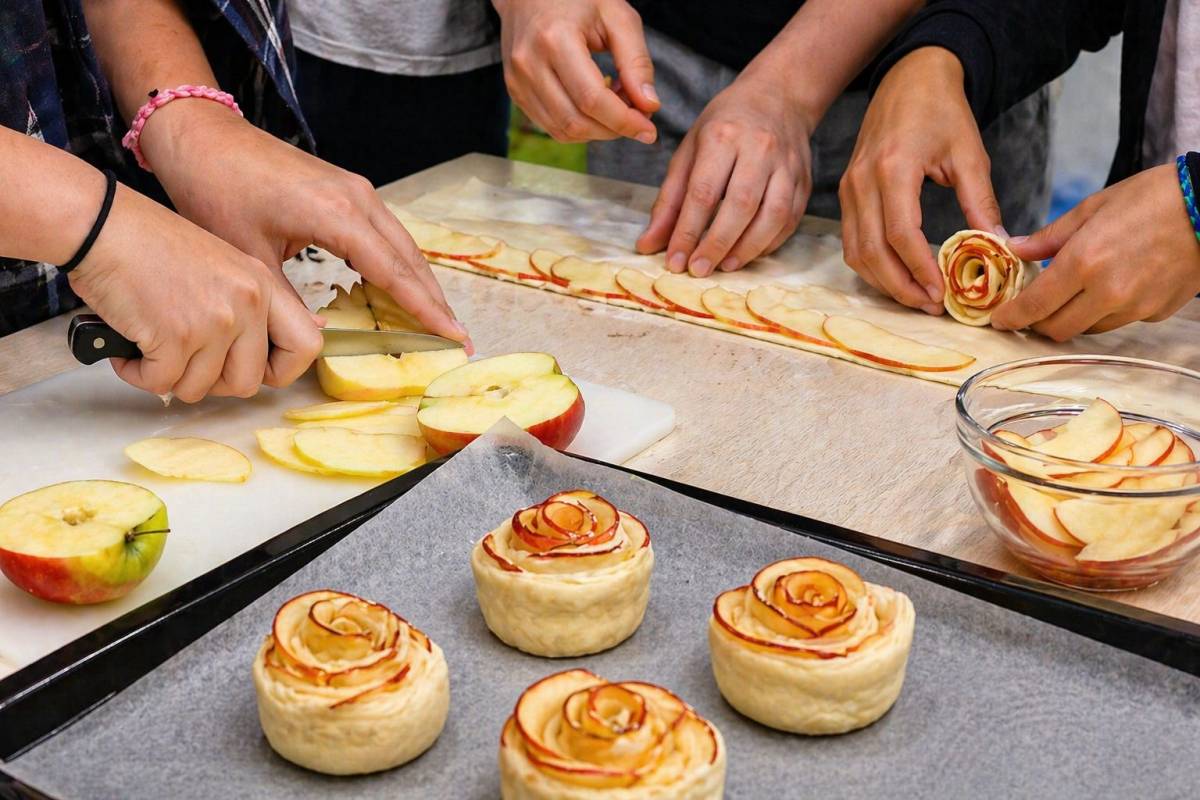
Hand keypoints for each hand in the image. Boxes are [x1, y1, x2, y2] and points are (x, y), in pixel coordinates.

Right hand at [68, 183, 321, 400]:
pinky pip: (162, 383)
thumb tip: (310, 330)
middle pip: (249, 382)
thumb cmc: (151, 244)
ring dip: (171, 376)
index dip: (282, 371)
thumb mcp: (226, 265)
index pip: (306, 347)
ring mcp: (214, 321)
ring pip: (201, 388)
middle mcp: (246, 303)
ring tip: (154, 343)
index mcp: (263, 285)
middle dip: (214, 382)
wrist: (101, 225)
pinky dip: (139, 373)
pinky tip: (131, 347)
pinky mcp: (175, 336)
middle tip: (188, 360)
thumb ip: (260, 304)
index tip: (257, 370)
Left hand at [141, 101, 470, 349]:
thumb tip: (319, 337)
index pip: (395, 272)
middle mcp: (358, 197)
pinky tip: (404, 287)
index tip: (454, 338)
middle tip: (459, 339)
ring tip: (440, 320)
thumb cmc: (216, 191)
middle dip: (436, 302)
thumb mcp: (248, 257)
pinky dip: (401, 264)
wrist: (202, 137)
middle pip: (410, 259)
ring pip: (403, 245)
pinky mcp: (347, 188)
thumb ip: (287, 301)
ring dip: (422, 283)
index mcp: (338, 214)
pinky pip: (387, 233)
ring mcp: (356, 189)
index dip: (427, 310)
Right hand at [495, 0, 658, 142]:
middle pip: (577, 122)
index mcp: (555, 39)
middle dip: (613, 129)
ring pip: (563, 131)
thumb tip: (649, 107)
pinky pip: (552, 127)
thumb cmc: (578, 0)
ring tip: (615, 106)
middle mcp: (529, 64)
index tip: (649, 130)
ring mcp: (518, 81)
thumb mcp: (617, 17)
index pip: (592, 99)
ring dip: (597, 130)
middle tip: (636, 116)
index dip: (624, 121)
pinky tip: (594, 107)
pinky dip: (580, 126)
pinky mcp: (515, 92)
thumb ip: (636, 61)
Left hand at [636, 75, 812, 275]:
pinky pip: (790, 219)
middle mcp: (759, 149)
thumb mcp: (689, 151)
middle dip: (716, 244)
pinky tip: (748, 254)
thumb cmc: (725, 125)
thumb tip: (648, 244)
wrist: (779, 97)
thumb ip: (669, 200)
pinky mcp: (804, 181)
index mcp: (723, 136)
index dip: (687, 231)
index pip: (703, 192)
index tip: (674, 260)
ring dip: (747, 249)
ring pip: (771, 216)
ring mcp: (787, 165)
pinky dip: (769, 243)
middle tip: (698, 270)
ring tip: (723, 266)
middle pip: (740, 205)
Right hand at [840, 47, 1002, 312]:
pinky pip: (851, 241)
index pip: (899, 233)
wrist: (910, 78)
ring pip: (856, 252)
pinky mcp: (847, 193)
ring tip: (917, 297)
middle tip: (932, 306)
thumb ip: (980, 202)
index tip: (942, 293)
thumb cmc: (942, 111)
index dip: (919, 269)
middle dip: (901, 286)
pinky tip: (897, 275)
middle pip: (872, 251)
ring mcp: (849, 188)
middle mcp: (862, 182)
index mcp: (894, 169)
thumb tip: (997, 247)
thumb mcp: (969, 154)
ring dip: (884, 282)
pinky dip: (871, 265)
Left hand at [991, 165, 1199, 338]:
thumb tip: (1015, 249)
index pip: (1034, 306)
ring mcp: (1135, 307)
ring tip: (1072, 294)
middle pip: (1057, 329)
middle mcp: (1108, 292)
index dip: (1011, 317)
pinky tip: (1112, 286)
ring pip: (1088, 329)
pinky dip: (1106, 311)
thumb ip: (1050, 236)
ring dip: (1073, 318)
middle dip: (1038, 324)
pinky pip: (1120, 321)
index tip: (999, 320)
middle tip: (1031, 310)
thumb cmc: (1154, 197)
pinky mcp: (1157, 312)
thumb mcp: (1093, 207)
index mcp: (1084, 262)